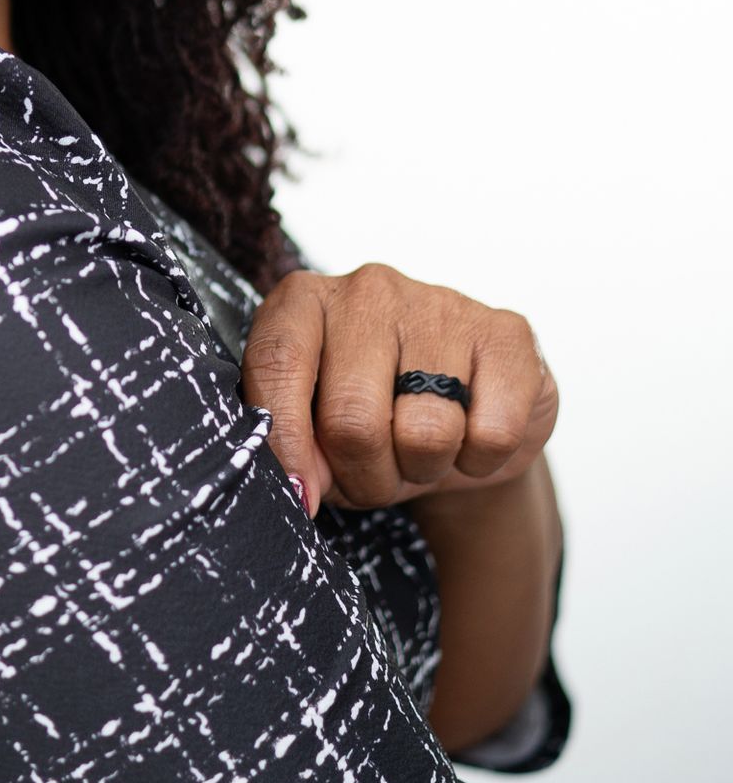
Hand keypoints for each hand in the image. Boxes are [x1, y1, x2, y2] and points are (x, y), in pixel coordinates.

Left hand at [241, 264, 557, 514]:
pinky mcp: (507, 333)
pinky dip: (480, 461)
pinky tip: (472, 435)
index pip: (276, 364)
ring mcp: (441, 303)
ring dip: (422, 469)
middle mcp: (369, 289)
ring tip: (420, 450)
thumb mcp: (317, 437)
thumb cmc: (376, 424)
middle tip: (375, 475)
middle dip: (364, 475)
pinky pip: (492, 434)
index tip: (302, 493)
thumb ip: (294, 449)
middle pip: (353, 418)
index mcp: (304, 302)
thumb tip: (304, 486)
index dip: (285, 441)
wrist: (464, 421)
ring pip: (426, 433)